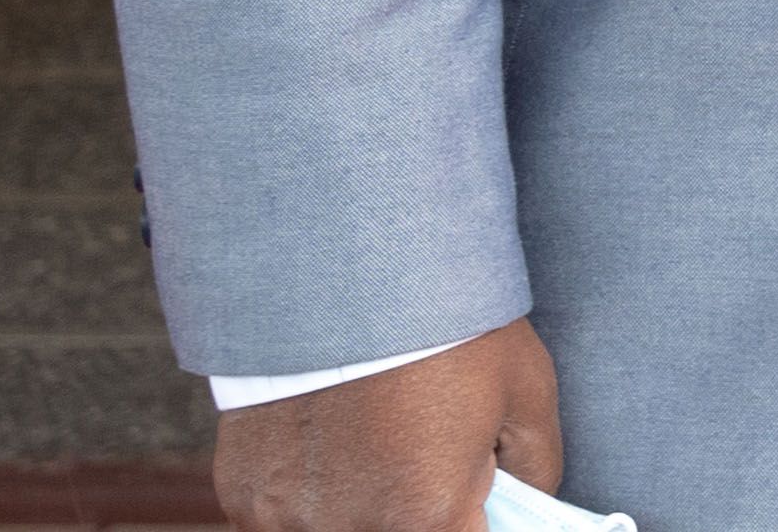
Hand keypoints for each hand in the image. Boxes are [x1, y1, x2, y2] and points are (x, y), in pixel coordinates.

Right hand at [215, 317, 556, 531]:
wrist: (348, 271)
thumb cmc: (450, 326)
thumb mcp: (525, 395)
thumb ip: (532, 473)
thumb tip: (527, 509)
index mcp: (426, 519)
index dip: (475, 527)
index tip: (477, 507)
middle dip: (419, 517)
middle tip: (427, 462)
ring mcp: (287, 520)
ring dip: (364, 513)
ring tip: (381, 453)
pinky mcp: (245, 497)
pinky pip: (285, 524)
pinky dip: (315, 503)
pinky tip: (338, 452)